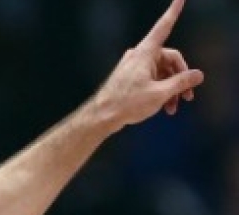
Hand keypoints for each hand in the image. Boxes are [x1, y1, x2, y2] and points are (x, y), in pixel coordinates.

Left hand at [90, 0, 204, 131]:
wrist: (101, 117)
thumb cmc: (127, 104)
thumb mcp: (160, 94)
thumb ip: (181, 82)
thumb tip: (198, 74)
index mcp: (145, 53)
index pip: (163, 27)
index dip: (173, 12)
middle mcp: (139, 56)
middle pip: (170, 59)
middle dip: (180, 78)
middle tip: (188, 96)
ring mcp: (134, 66)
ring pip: (161, 72)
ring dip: (171, 88)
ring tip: (174, 107)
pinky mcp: (130, 77)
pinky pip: (152, 78)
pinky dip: (160, 90)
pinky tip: (165, 107)